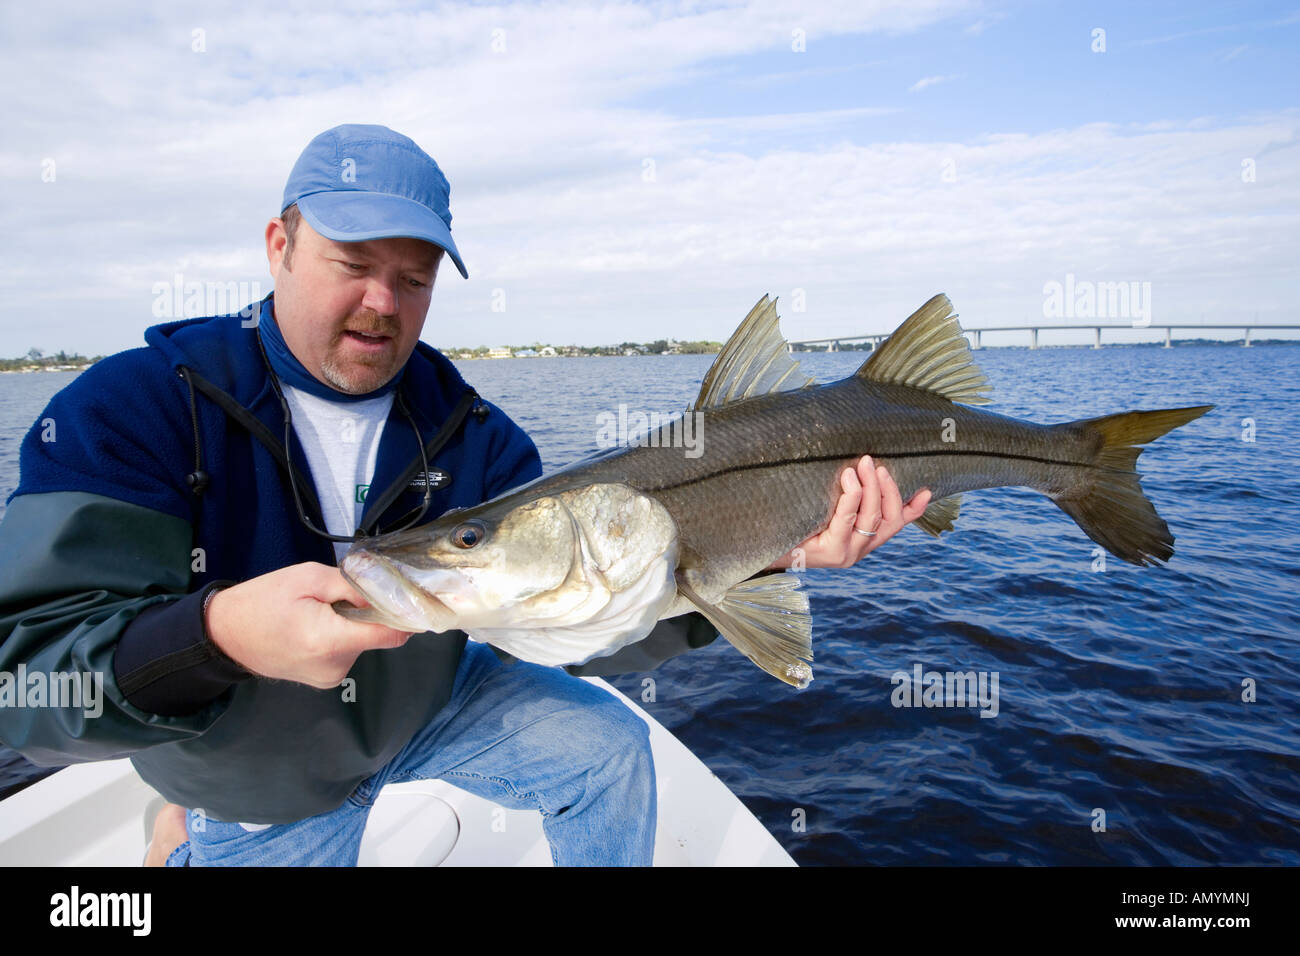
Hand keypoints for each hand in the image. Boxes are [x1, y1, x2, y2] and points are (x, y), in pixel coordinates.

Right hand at [206, 562, 413, 688]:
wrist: (223, 635)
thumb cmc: (262, 600)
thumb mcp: (308, 579)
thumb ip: (352, 586)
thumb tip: (387, 594)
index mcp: (330, 641)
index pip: (391, 634)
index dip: (407, 616)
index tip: (417, 600)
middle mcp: (335, 667)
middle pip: (376, 636)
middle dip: (367, 614)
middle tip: (338, 597)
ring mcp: (330, 678)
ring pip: (362, 644)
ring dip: (352, 626)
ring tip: (317, 613)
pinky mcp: (325, 681)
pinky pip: (347, 653)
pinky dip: (340, 637)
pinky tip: (314, 628)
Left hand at [767, 456, 931, 568]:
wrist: (760, 547)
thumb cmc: (789, 523)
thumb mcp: (820, 508)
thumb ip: (840, 496)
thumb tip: (852, 463)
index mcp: (861, 540)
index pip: (895, 524)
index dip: (913, 509)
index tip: (927, 490)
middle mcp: (859, 549)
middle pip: (887, 518)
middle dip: (887, 488)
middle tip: (877, 463)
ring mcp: (847, 553)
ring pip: (871, 517)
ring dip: (871, 487)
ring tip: (864, 464)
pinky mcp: (831, 552)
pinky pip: (848, 519)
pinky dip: (851, 496)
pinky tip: (849, 479)